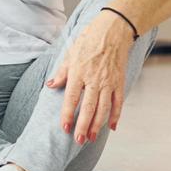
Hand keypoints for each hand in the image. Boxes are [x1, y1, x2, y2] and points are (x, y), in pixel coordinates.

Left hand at [46, 17, 134, 142]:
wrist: (113, 30)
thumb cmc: (90, 39)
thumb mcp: (70, 53)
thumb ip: (62, 72)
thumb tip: (50, 85)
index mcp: (79, 72)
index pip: (71, 98)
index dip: (68, 114)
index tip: (64, 128)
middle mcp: (94, 80)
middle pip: (88, 108)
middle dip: (83, 126)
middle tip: (78, 140)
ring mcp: (108, 82)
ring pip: (103, 109)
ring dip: (97, 125)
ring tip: (91, 138)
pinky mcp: (119, 82)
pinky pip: (118, 102)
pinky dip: (115, 116)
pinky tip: (111, 127)